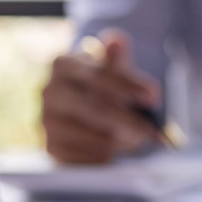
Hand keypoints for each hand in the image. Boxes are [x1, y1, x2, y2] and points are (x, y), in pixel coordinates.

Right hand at [41, 28, 160, 163]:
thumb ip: (118, 59)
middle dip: (130, 121)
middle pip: (98, 109)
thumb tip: (117, 42)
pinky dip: (109, 158)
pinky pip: (89, 159)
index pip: (99, 75)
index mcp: (63, 64)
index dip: (129, 86)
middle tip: (153, 131)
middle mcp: (49, 91)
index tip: (154, 97)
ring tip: (134, 138)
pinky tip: (116, 151)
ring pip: (96, 137)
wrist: (77, 113)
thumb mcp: (111, 68)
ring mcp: (47, 121)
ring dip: (122, 141)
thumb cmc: (100, 86)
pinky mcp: (52, 148)